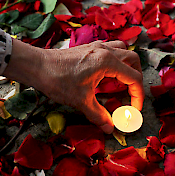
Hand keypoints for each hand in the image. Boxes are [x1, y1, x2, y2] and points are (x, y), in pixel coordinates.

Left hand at [3, 39, 143, 133]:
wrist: (37, 66)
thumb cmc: (58, 80)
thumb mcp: (81, 101)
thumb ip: (98, 115)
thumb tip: (110, 128)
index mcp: (107, 62)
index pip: (134, 78)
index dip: (137, 95)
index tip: (134, 109)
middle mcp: (105, 50)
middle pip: (133, 60)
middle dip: (136, 78)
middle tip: (131, 94)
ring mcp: (97, 47)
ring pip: (123, 51)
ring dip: (127, 66)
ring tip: (121, 82)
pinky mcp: (88, 47)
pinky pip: (110, 50)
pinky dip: (114, 61)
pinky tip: (105, 75)